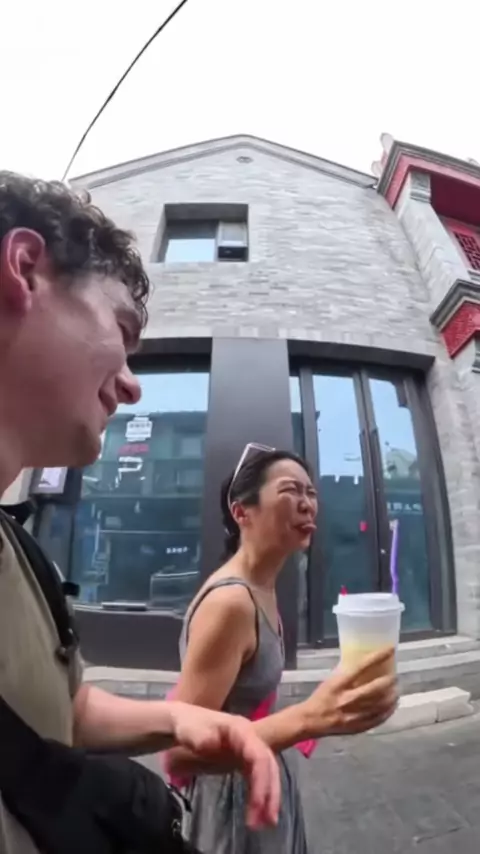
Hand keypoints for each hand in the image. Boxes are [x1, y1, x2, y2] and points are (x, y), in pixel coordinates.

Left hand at [169, 701, 279, 828]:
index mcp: (240, 730)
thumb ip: (198, 736)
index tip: (257, 805)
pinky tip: (258, 813)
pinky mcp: (244, 760)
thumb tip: (210, 744)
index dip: (261, 780)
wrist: (184, 722)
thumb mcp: (189, 729)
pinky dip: (260, 795)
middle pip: (268, 765)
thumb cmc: (187, 725)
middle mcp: (250, 739)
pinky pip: (257, 778)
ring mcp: (249, 749)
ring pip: (267, 773)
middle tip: (267, 822)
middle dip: (270, 793)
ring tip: (266, 824)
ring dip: (269, 798)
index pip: (258, 755)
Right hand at [301, 647, 397, 737]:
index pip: (361, 666)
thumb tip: (363, 662)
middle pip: (374, 689)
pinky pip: (377, 719)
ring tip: (396, 690)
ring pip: (379, 705)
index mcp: (339, 683)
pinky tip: (392, 706)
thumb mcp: (331, 680)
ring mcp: (353, 715)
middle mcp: (347, 699)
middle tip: (395, 676)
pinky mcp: (357, 727)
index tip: (390, 649)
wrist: (311, 720)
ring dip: (391, 697)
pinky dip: (388, 712)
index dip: (377, 657)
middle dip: (389, 681)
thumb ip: (346, 672)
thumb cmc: (321, 697)